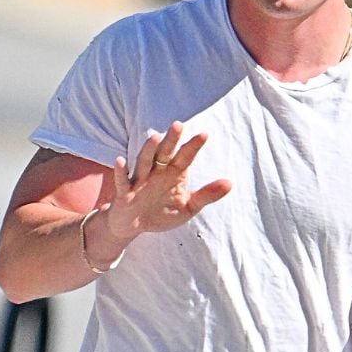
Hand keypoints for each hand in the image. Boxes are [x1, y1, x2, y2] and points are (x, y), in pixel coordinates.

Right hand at [105, 121, 231, 239]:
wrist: (133, 226)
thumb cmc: (161, 212)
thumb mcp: (188, 207)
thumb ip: (206, 195)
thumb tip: (230, 183)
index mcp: (173, 173)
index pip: (185, 157)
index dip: (193, 146)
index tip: (204, 135)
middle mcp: (156, 172)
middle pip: (164, 153)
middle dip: (170, 140)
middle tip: (178, 125)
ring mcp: (139, 180)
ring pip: (144, 162)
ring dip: (148, 150)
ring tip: (155, 138)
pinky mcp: (124, 193)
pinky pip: (122, 181)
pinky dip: (121, 171)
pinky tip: (120, 160)